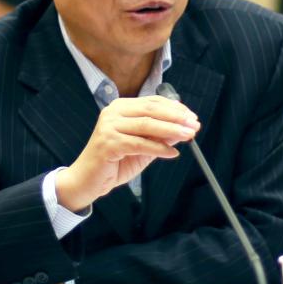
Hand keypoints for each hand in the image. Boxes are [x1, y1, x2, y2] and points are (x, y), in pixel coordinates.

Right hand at [55, 95, 199, 210]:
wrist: (87, 180)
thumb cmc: (114, 162)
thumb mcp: (142, 147)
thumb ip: (160, 136)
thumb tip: (183, 129)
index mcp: (121, 108)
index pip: (152, 102)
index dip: (175, 108)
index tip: (192, 117)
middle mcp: (113, 113)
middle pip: (151, 110)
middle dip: (176, 117)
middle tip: (194, 125)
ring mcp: (109, 127)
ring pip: (147, 125)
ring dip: (172, 130)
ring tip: (189, 136)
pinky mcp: (108, 143)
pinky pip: (140, 144)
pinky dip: (159, 148)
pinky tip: (172, 153)